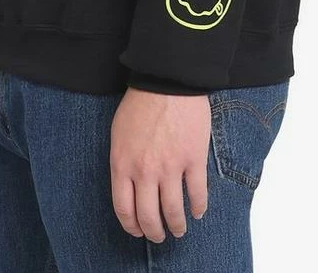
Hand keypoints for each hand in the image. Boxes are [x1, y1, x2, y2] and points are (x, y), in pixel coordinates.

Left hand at [110, 87, 209, 241]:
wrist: (166, 81)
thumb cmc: (140, 102)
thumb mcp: (119, 133)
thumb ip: (122, 161)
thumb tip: (128, 184)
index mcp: (122, 164)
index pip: (124, 209)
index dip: (132, 226)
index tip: (138, 231)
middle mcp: (144, 171)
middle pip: (148, 217)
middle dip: (154, 232)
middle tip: (159, 236)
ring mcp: (170, 167)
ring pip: (173, 211)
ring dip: (177, 225)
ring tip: (180, 229)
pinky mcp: (193, 160)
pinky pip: (197, 194)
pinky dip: (198, 208)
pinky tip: (198, 211)